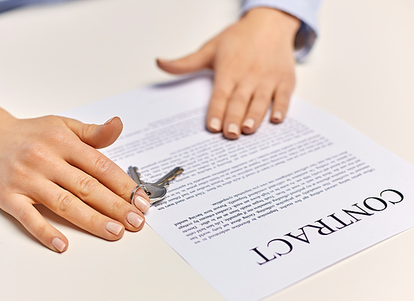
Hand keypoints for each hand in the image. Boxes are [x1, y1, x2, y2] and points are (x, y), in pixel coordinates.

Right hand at [0, 103, 150, 251]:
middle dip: (115, 206)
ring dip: (91, 220)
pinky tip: (63, 244)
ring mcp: (26, 179)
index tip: (141, 201)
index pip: (100, 166)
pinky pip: (28, 217)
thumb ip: (93, 133)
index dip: (123, 185)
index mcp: (63, 142)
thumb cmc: (31, 134)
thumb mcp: (63, 125)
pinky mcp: (8, 196)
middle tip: (135, 222)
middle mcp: (46, 159)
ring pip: (64, 203)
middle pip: (87, 187)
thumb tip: (118, 126)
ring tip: (114, 232)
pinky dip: (45, 231)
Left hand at [157, 7, 300, 138]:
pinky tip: (277, 119)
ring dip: (256, 116)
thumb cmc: (239, 38)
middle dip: (234, 118)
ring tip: (249, 129)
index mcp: (229, 70)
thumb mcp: (210, 49)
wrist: (270, 22)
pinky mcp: (285, 79)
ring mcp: (268, 78)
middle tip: (230, 134)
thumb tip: (160, 63)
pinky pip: (284, 96)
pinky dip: (281, 107)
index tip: (212, 127)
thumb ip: (185, 63)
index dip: (216, 111)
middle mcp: (248, 75)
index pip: (220, 95)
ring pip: (261, 100)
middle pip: (240, 101)